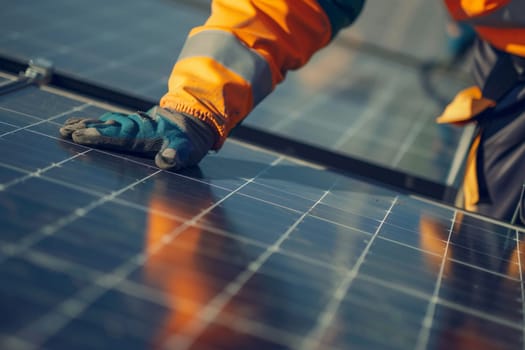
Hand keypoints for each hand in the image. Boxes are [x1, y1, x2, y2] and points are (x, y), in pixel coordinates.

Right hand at [59, 106, 216, 169]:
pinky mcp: (132, 123)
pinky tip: (80, 123)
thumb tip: (167, 159)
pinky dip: (95, 122)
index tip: (81, 137)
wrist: (196, 118)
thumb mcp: (189, 149)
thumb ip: (178, 154)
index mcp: (148, 134)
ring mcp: (134, 123)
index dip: (101, 137)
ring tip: (65, 127)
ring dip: (87, 124)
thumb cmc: (190, 140)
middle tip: (65, 132)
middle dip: (87, 129)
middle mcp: (137, 126)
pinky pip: (110, 121)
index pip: (120, 136)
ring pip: (106, 122)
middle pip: (108, 127)